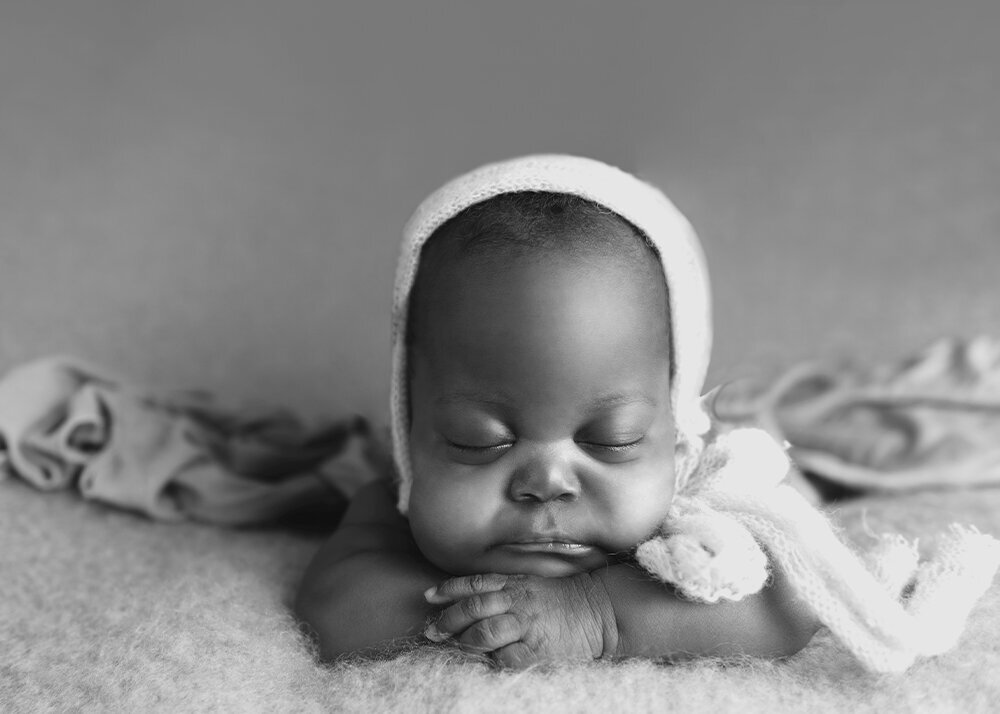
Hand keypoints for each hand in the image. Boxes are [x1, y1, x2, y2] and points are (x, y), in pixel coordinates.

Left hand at [422, 572, 617, 667]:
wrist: (598, 611)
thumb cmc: (562, 601)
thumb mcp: (531, 585)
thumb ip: (503, 588)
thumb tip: (470, 598)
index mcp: (515, 584)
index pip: (475, 584)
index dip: (450, 589)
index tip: (429, 596)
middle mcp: (517, 601)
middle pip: (474, 608)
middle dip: (448, 619)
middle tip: (432, 630)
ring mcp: (527, 625)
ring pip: (485, 632)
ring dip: (464, 641)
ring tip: (453, 647)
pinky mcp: (537, 649)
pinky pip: (506, 657)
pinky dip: (491, 660)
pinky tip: (483, 662)